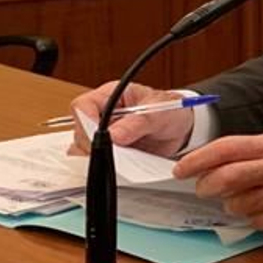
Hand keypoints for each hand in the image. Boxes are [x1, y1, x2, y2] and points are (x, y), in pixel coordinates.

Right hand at [68, 81, 193, 156]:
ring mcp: (102, 133)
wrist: (183, 128)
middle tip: (114, 153)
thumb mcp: (159, 113)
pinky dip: (104, 166)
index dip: (86, 122)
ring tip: (123, 159)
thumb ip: (138, 122)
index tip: (100, 137)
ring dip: (99, 157)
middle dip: (93, 145)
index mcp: (110, 95)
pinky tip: (121, 166)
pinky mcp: (108, 150)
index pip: (83, 106)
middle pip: (79, 131)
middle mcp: (101, 114)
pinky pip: (95, 161)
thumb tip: (114, 135)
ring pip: (82, 148)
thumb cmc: (170, 111)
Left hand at [174, 134, 262, 237]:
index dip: (198, 160)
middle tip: (204, 189)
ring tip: (251, 198)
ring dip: (234, 204)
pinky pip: (254, 222)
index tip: (182, 169)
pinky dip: (254, 217)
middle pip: (225, 179)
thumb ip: (252, 151)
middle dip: (206, 186)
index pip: (227, 149)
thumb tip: (211, 164)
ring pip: (236, 205)